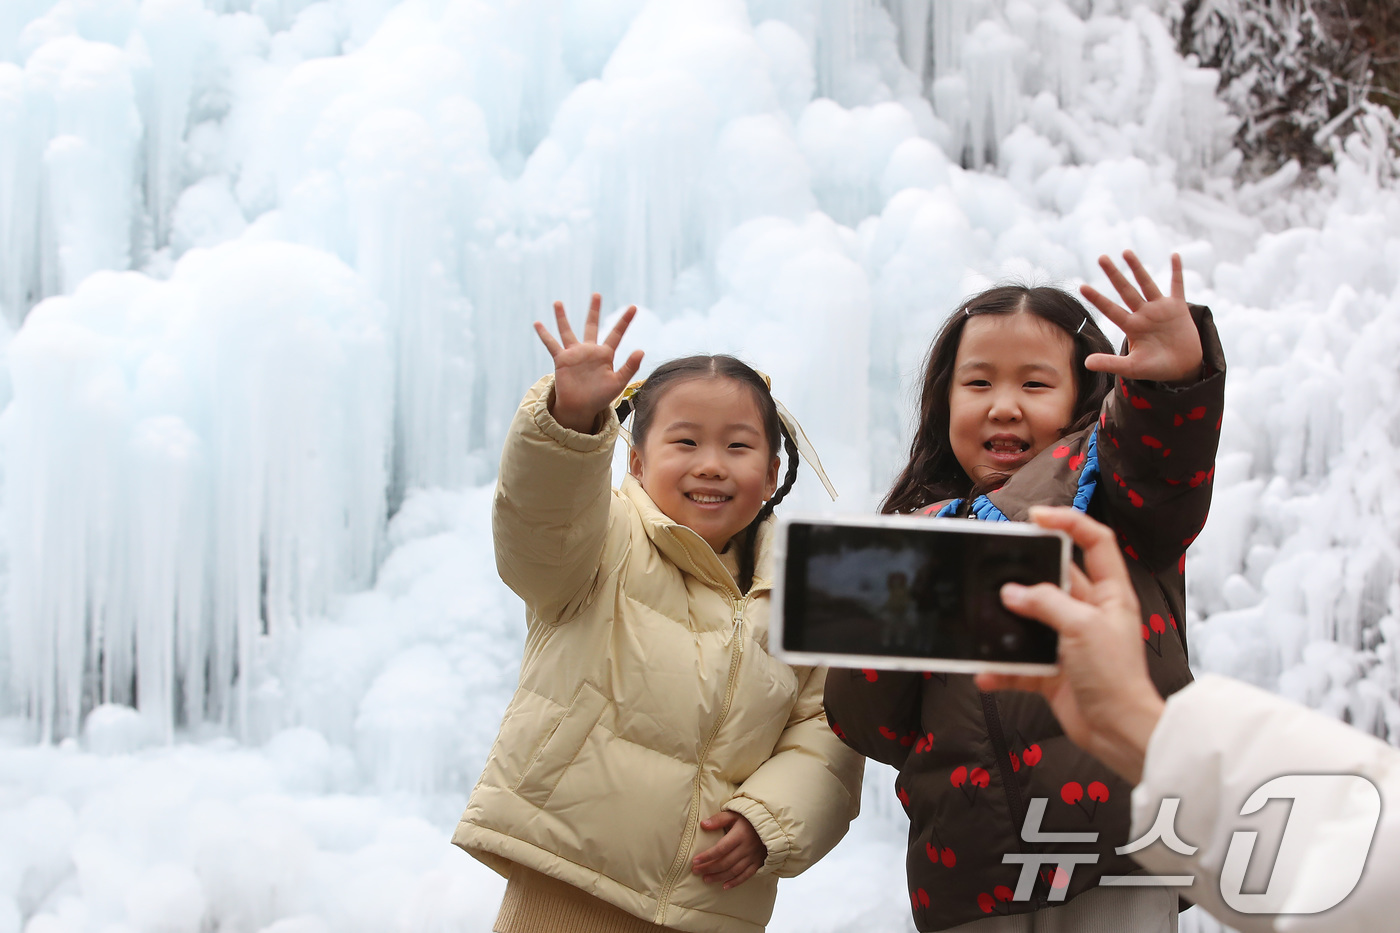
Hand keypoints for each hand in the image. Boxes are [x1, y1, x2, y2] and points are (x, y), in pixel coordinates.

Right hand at [535, 293, 642, 432]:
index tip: (633, 307)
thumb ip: (629, 367)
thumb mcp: (618, 382)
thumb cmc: (600, 397)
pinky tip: (537, 323)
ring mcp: (574, 354)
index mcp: (605, 354)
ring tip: (558, 303)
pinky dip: (544, 334)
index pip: (616, 333)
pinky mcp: (562, 360)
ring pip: (567, 331)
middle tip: (596, 294)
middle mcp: (589, 350)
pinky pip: (551, 344)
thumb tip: (641, 350)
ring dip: (562, 317)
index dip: (625, 321)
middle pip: (591, 325)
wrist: (581, 408)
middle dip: (594, 310)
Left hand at [691, 811, 765, 889]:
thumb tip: (703, 824)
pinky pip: (746, 875)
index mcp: (739, 835)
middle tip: (696, 871)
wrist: (772, 824)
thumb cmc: (749, 819)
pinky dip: (735, 882)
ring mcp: (753, 857)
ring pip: (734, 871)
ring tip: (706, 879)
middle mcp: (746, 848)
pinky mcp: (758, 863)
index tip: (695, 861)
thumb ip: (719, 819)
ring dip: (719, 877)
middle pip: (725, 862)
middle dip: (709, 868)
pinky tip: (724, 886)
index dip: (707, 856)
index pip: (720, 849)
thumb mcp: (734, 814)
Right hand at [973, 507, 1164, 783]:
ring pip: (1031, 619)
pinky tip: (986, 672)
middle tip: (995, 565)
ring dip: (1006, 623)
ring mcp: (1069, 641)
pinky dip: (1001, 668)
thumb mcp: (1083, 628)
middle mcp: (1089, 612)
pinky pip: (1019, 662)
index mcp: (1110, 594)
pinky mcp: (1052, 670)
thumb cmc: (1115, 675)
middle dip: (1025, 573)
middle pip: (1054, 578)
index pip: (1095, 542)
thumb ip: (1046, 604)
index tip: (1036, 517)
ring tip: (983, 618)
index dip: (1069, 522)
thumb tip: (1010, 593)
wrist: (1118, 732)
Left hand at [1080, 251, 1202, 384]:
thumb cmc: (1156, 368)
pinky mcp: (1178, 308)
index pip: (1110, 309)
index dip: (1097, 298)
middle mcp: (1143, 314)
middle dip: (1114, 275)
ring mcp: (1160, 309)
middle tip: (1101, 257)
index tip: (1082, 286)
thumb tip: (1085, 363)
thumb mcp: (1132, 367)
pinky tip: (1174, 255)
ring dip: (1137, 268)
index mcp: (1131, 326)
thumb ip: (1110, 363)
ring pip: (1146, 283)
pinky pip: (1177, 286)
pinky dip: (1177, 271)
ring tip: (1126, 252)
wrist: (1183, 368)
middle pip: (1125, 290)